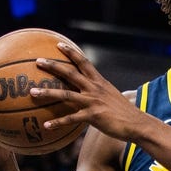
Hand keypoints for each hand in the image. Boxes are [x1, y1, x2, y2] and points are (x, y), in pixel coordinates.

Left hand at [29, 43, 149, 141]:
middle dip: (53, 65)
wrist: (137, 124)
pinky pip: (71, 119)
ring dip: (47, 92)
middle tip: (38, 61)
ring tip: (32, 92)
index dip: (71, 52)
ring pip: (65, 94)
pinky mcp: (93, 116)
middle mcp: (95, 89)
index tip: (58, 44)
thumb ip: (101, 93)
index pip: (83, 62)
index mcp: (100, 82)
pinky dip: (58, 122)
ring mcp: (93, 102)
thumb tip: (94, 95)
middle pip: (70, 72)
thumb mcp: (113, 97)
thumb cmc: (126, 113)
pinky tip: (46, 125)